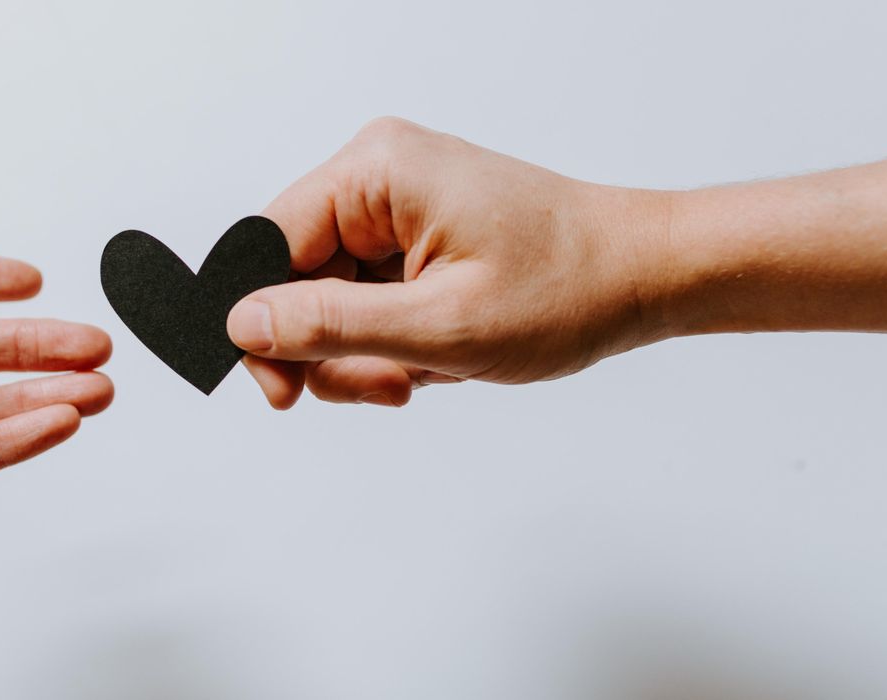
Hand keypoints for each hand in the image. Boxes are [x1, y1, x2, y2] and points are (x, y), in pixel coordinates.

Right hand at [227, 117, 669, 407]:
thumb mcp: (439, 325)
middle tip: (386, 386)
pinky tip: (434, 355)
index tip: (281, 392)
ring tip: (424, 372)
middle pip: (294, 278)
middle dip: (330, 349)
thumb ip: (330, 325)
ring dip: (365, 353)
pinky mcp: (413, 233)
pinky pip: (365, 297)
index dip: (261, 325)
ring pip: (329, 298)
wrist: (644, 276)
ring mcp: (396, 204)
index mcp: (376, 171)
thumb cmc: (567, 288)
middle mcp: (378, 175)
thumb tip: (242, 323)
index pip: (265, 246)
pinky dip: (390, 340)